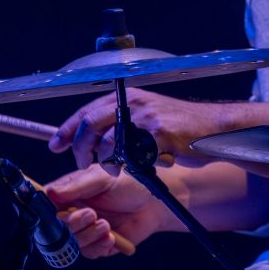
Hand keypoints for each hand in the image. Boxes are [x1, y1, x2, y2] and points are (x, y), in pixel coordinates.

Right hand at [45, 163, 177, 257]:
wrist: (155, 202)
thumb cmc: (130, 182)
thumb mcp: (102, 178)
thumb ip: (76, 186)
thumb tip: (49, 192)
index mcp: (70, 192)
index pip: (47, 203)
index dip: (46, 211)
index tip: (56, 213)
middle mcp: (74, 211)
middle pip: (57, 227)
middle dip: (73, 224)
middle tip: (91, 214)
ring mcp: (86, 228)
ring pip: (73, 242)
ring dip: (88, 235)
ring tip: (106, 225)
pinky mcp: (98, 243)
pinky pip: (89, 252)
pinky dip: (99, 246)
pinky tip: (112, 237)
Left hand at [48, 87, 228, 169]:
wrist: (213, 128)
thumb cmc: (180, 127)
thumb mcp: (147, 116)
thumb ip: (121, 123)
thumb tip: (91, 139)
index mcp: (129, 97)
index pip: (87, 110)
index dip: (68, 129)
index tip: (55, 145)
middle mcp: (135, 103)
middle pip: (91, 125)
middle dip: (81, 150)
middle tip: (83, 165)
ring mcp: (147, 118)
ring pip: (108, 144)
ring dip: (105, 163)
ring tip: (113, 171)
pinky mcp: (160, 134)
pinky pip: (134, 156)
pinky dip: (131, 167)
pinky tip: (138, 170)